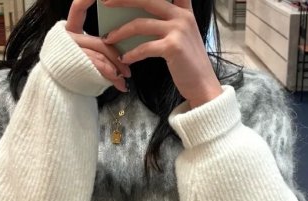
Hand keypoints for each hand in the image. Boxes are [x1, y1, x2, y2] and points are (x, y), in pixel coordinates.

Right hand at [65, 0, 131, 92]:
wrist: (58, 91)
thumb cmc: (72, 73)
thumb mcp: (83, 56)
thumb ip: (96, 49)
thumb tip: (120, 52)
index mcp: (70, 31)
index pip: (77, 10)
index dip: (85, 1)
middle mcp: (70, 38)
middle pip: (101, 42)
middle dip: (117, 56)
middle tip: (127, 70)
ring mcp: (73, 50)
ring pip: (101, 54)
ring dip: (116, 68)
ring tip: (124, 78)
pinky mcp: (78, 62)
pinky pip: (99, 64)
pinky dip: (111, 73)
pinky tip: (118, 82)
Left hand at [101, 0, 223, 107]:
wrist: (203, 86)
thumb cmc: (188, 64)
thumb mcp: (182, 36)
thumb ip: (168, 22)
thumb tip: (139, 19)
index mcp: (184, 10)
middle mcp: (182, 16)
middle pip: (146, 0)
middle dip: (122, 0)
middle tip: (105, 3)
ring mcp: (178, 30)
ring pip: (141, 24)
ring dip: (120, 32)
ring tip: (108, 39)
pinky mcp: (173, 47)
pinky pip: (145, 47)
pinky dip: (132, 53)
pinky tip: (124, 58)